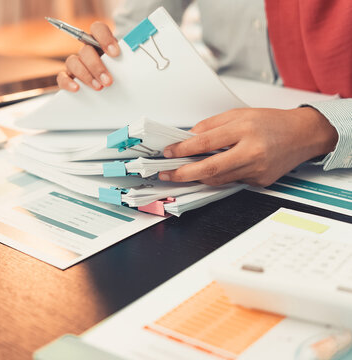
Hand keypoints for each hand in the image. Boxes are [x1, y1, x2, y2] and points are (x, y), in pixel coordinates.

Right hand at [57, 22, 120, 91]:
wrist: (112, 89)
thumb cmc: (117, 74)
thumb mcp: (123, 66)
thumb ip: (124, 62)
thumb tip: (132, 66)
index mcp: (100, 42)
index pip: (97, 29)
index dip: (105, 38)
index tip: (116, 54)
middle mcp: (86, 51)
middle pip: (85, 50)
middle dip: (97, 66)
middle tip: (108, 80)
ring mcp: (75, 64)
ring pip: (73, 62)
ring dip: (85, 75)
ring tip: (98, 87)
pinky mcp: (67, 77)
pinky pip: (62, 77)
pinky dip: (68, 82)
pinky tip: (77, 88)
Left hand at [158, 107, 337, 186]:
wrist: (304, 135)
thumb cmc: (273, 122)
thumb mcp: (240, 114)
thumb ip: (212, 125)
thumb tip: (189, 137)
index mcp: (244, 129)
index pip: (206, 142)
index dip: (183, 149)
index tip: (168, 152)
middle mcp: (252, 151)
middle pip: (210, 168)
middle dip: (183, 174)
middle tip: (167, 174)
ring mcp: (257, 170)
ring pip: (218, 179)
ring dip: (197, 177)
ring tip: (182, 173)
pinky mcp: (260, 181)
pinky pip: (232, 181)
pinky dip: (219, 177)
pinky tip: (212, 171)